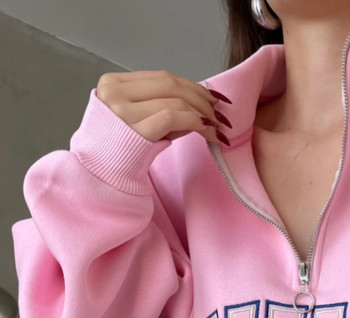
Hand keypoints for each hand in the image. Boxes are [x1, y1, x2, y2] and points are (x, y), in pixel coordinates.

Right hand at [95, 70, 232, 145]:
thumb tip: (202, 106)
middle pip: (169, 85)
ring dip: (202, 112)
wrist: (101, 178)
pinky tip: (208, 131)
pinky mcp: (135, 130)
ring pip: (174, 101)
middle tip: (219, 112)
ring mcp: (122, 110)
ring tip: (217, 126)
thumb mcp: (138, 121)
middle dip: (200, 97)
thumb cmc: (120, 152)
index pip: (161, 77)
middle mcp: (114, 92)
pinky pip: (173, 117)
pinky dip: (195, 122)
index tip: (211, 97)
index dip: (191, 85)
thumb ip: (162, 108)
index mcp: (112, 83)